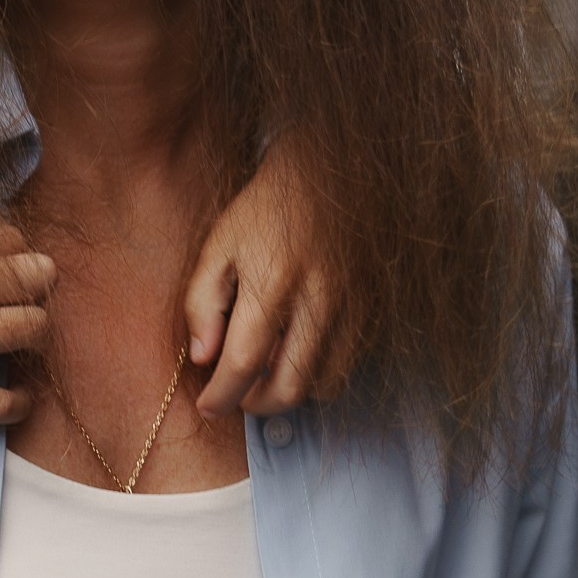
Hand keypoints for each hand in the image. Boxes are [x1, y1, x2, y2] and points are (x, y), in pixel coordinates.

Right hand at [0, 204, 53, 425]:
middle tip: (40, 284)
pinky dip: (19, 401)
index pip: (5, 237)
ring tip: (31, 332)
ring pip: (27, 329)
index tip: (13, 255)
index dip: (16, 246)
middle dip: (42, 278)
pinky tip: (25, 397)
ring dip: (37, 328)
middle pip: (27, 278)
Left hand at [183, 134, 345, 418]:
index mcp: (272, 282)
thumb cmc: (264, 210)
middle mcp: (318, 301)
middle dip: (257, 405)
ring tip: (267, 368)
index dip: (222, 395)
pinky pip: (348, 364)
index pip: (244, 363)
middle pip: (291, 388)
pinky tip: (297, 350)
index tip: (208, 406)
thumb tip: (202, 358)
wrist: (331, 172)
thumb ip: (202, 302)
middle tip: (238, 393)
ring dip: (290, 389)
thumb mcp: (219, 245)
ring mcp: (353, 307)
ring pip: (324, 383)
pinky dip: (320, 371)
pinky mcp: (374, 308)